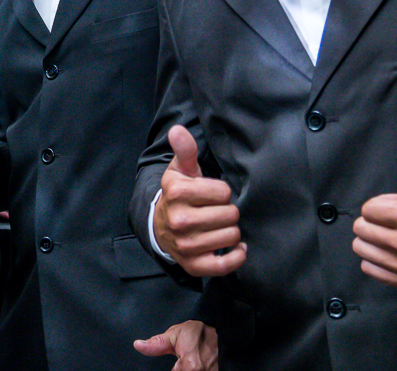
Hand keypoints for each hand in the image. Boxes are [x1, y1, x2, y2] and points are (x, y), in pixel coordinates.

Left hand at [134, 320, 217, 370]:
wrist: (224, 335)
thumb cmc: (200, 334)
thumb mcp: (176, 335)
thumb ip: (156, 344)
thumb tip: (137, 345)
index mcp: (189, 368)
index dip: (173, 369)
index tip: (175, 364)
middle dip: (178, 369)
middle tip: (181, 362)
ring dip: (186, 370)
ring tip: (184, 364)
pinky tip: (191, 368)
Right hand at [154, 125, 245, 276]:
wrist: (160, 226)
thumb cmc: (178, 194)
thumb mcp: (180, 170)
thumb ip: (185, 149)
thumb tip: (177, 130)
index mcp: (177, 193)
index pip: (224, 192)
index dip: (221, 192)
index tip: (211, 194)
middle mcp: (179, 220)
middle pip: (231, 215)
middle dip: (228, 211)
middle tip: (216, 211)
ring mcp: (186, 245)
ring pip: (231, 236)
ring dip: (230, 231)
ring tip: (219, 227)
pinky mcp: (193, 265)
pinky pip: (224, 265)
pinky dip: (236, 257)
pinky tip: (236, 248)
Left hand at [352, 141, 396, 287]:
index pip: (368, 210)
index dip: (380, 205)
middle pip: (361, 229)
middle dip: (373, 221)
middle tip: (393, 221)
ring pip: (361, 248)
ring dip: (371, 239)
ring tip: (391, 234)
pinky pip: (368, 268)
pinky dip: (375, 258)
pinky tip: (390, 250)